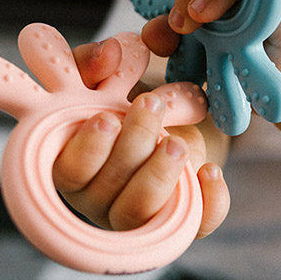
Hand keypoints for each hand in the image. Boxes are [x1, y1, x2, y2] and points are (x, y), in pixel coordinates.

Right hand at [51, 39, 229, 238]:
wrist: (172, 120)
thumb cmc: (128, 102)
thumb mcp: (107, 78)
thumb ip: (94, 62)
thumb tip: (108, 52)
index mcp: (75, 164)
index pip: (69, 172)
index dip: (87, 149)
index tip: (108, 118)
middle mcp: (100, 196)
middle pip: (107, 190)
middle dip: (132, 146)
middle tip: (151, 106)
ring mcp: (138, 213)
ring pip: (140, 211)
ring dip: (159, 173)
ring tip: (178, 141)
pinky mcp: (177, 219)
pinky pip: (191, 227)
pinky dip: (205, 202)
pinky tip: (210, 171)